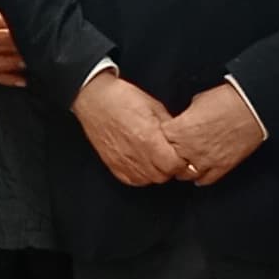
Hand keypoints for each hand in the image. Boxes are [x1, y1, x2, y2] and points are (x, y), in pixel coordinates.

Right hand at [75, 68, 180, 188]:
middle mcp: (136, 155)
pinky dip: (142, 175)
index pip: (175, 165)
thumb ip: (170, 126)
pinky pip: (134, 180)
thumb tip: (183, 140)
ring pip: (149, 180)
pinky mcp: (113, 165)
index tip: (183, 154)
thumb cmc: (123, 98)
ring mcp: (123, 162)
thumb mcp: (154, 106)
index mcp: (149, 139)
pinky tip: (143, 162)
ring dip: (157, 172)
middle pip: (164, 176)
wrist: (94, 99)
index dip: (182, 161)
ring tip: (157, 158)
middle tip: (171, 155)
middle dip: (171, 167)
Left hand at [167, 82, 265, 185]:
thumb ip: (185, 115)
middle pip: (169, 160)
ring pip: (185, 174)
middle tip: (173, 150)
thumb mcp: (197, 101)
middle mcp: (189, 148)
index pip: (159, 140)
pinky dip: (200, 177)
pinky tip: (199, 171)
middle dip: (170, 154)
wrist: (252, 107)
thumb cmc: (227, 100)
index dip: (162, 138)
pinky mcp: (221, 167)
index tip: (165, 136)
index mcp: (180, 129)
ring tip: (186, 162)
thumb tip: (182, 120)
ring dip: (184, 168)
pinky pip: (205, 180)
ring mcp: (205, 160)